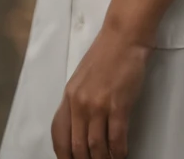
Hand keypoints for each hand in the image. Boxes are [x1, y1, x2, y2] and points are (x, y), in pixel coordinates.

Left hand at [51, 22, 151, 158]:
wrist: (124, 36)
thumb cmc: (106, 53)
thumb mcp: (82, 77)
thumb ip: (78, 100)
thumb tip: (80, 126)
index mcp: (69, 96)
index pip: (59, 134)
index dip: (64, 155)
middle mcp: (80, 103)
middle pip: (77, 146)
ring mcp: (98, 104)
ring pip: (96, 146)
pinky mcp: (118, 105)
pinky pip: (116, 138)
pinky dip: (119, 152)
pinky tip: (122, 155)